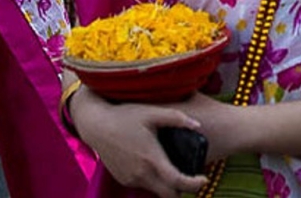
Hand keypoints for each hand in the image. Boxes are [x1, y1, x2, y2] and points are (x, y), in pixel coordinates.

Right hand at [70, 87, 208, 197]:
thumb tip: (198, 125)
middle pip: (168, 195)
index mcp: (151, 159)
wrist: (96, 125)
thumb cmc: (124, 116)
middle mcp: (141, 174)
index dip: (194, 184)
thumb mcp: (151, 112)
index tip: (204, 178)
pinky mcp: (123, 179)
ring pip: (155, 191)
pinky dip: (153, 181)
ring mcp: (130, 179)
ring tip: (174, 168)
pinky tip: (155, 165)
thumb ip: (176, 118)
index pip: (177, 182)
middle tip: (192, 178)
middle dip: (182, 190)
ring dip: (166, 185)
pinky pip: (143, 185)